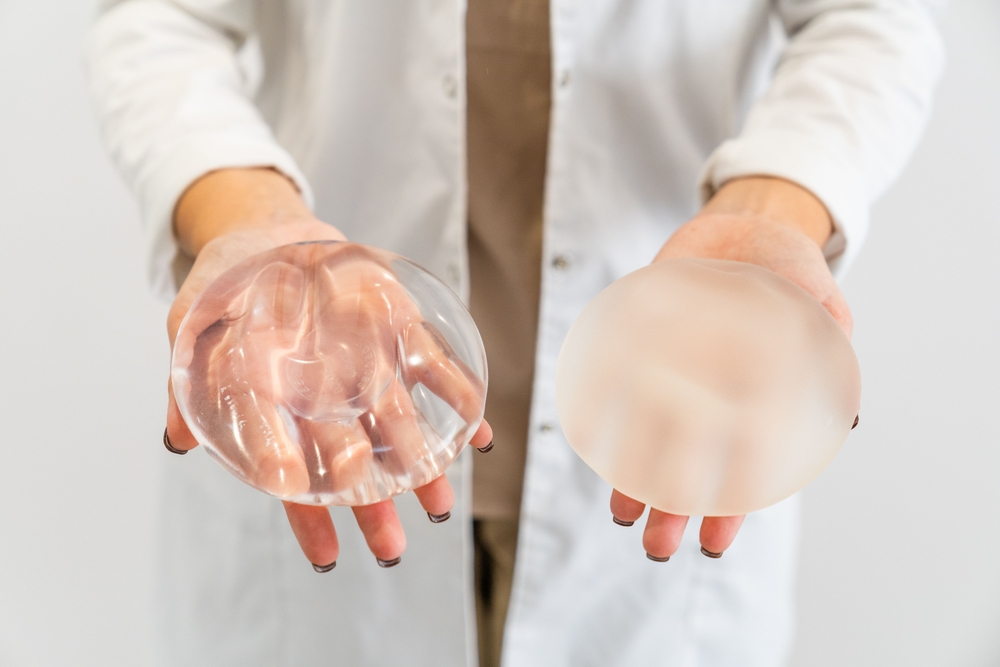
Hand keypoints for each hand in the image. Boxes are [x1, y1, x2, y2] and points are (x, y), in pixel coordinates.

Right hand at [163, 169, 492, 569]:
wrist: (265, 229)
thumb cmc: (225, 283)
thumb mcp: (189, 324)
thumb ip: (184, 381)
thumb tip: (180, 440)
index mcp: (280, 406)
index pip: (293, 474)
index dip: (308, 515)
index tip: (328, 553)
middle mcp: (328, 396)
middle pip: (352, 461)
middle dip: (372, 507)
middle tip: (391, 548)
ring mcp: (367, 364)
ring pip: (398, 424)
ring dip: (423, 467)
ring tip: (440, 505)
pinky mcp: (398, 327)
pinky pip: (434, 365)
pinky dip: (458, 396)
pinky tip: (478, 432)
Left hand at [610, 176, 850, 559]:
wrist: (744, 226)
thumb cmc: (790, 267)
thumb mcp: (820, 298)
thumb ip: (828, 344)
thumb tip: (845, 414)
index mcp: (761, 400)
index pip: (747, 469)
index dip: (734, 508)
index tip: (715, 542)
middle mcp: (715, 396)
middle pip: (695, 464)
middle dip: (675, 508)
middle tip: (655, 547)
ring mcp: (678, 374)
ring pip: (654, 436)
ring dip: (636, 476)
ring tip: (619, 512)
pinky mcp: (643, 344)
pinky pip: (620, 386)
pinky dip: (605, 413)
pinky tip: (590, 440)